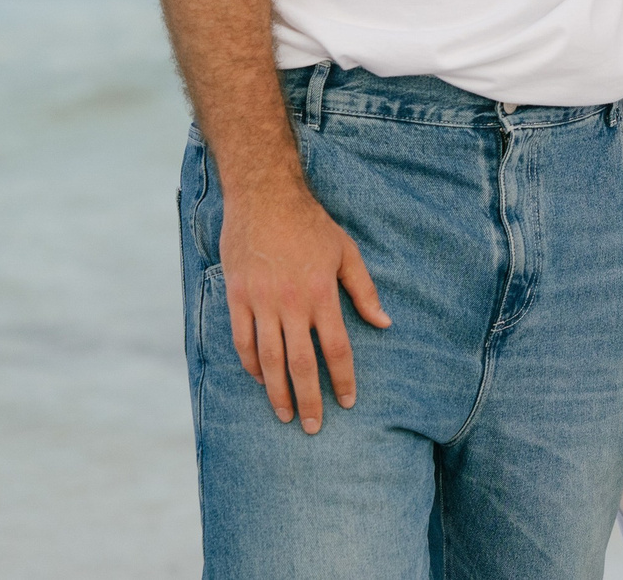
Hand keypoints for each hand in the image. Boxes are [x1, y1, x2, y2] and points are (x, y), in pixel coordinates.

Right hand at [220, 182, 391, 433]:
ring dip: (277, 392)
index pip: (336, 348)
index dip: (342, 379)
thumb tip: (385, 323)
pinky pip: (242, 341)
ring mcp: (261, 301)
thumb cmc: (310, 223)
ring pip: (269, 359)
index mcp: (322, 293)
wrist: (264, 196)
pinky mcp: (238, 297)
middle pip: (301, 364)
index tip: (347, 402)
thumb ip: (364, 291)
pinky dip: (250, 365)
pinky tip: (260, 380)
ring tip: (285, 415)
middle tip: (314, 427)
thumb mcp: (346, 251)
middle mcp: (291, 303)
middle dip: (309, 399)